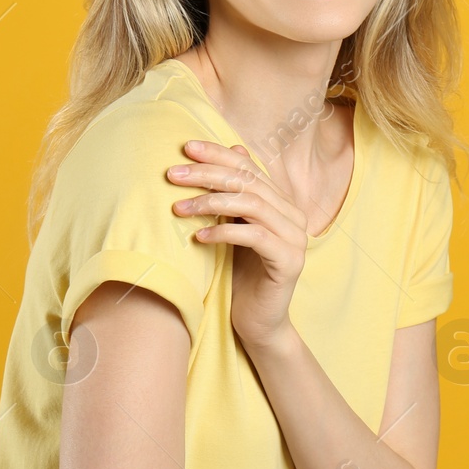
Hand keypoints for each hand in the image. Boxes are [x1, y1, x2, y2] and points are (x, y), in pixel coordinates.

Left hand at [169, 139, 306, 351]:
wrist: (258, 321)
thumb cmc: (241, 275)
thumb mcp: (233, 229)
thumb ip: (234, 194)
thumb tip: (234, 146)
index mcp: (282, 203)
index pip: (250, 167)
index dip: (218, 154)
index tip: (185, 148)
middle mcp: (294, 216)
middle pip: (249, 182)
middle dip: (208, 174)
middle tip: (172, 174)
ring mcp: (296, 239)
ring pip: (253, 205)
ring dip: (211, 202)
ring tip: (178, 207)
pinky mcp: (290, 262)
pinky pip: (255, 237)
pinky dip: (224, 233)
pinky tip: (198, 238)